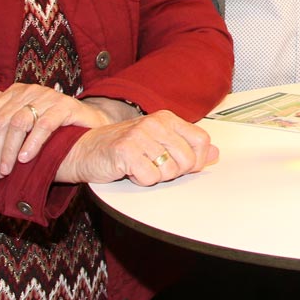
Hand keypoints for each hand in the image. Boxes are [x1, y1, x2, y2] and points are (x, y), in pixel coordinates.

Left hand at [0, 85, 122, 178]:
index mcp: (16, 91)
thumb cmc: (53, 121)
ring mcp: (48, 97)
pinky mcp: (66, 106)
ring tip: (8, 169)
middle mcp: (30, 90)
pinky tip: (26, 159)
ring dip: (9, 150)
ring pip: (18, 123)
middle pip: (1, 121)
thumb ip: (1, 105)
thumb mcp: (25, 113)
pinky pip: (43, 125)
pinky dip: (32, 144)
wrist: (90, 122)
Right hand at [55, 110, 217, 185]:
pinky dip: (140, 181)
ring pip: (169, 171)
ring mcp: (140, 135)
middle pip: (187, 160)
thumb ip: (187, 146)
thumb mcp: (158, 143)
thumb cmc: (122, 147)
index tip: (182, 165)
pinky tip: (129, 171)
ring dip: (154, 176)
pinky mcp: (126, 151)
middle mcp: (155, 123)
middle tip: (154, 166)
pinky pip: (149, 178)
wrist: (83, 150)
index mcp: (167, 118)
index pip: (201, 141)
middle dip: (173, 172)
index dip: (197, 160)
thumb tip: (216, 153)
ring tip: (140, 166)